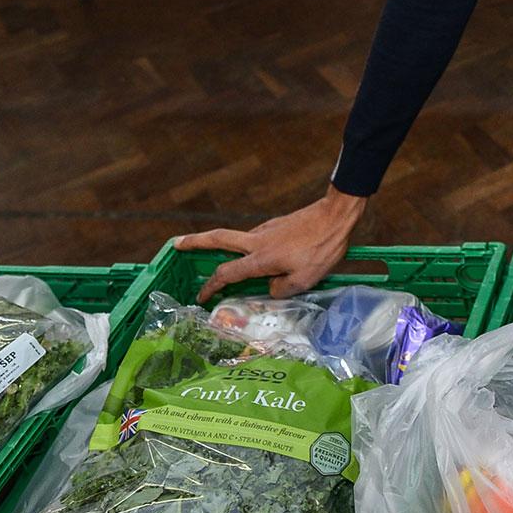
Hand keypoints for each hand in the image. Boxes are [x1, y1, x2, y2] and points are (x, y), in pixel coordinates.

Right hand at [178, 186, 368, 301]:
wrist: (336, 216)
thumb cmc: (322, 249)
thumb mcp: (304, 280)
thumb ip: (281, 289)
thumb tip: (269, 289)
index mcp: (260, 258)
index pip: (227, 273)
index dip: (210, 286)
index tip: (200, 296)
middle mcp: (257, 240)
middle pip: (218, 239)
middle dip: (195, 241)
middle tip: (176, 243)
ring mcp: (267, 229)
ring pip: (239, 239)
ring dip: (225, 246)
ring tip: (223, 258)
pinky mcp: (277, 224)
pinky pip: (257, 238)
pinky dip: (250, 247)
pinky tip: (262, 257)